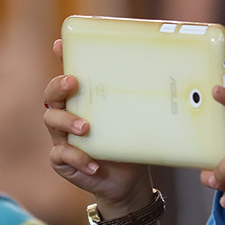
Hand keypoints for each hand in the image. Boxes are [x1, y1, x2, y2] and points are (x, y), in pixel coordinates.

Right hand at [43, 39, 152, 213]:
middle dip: (58, 86)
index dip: (61, 57)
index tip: (60, 45)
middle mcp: (67, 114)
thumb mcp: (137, 119)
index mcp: (83, 99)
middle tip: (73, 83)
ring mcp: (62, 137)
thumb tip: (173, 78)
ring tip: (86, 129)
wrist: (127, 180)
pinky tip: (93, 164)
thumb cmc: (129, 143)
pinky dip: (76, 158)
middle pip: (51, 94)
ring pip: (52, 121)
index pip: (69, 73)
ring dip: (67, 122)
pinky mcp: (63, 160)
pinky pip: (61, 155)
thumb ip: (143, 101)